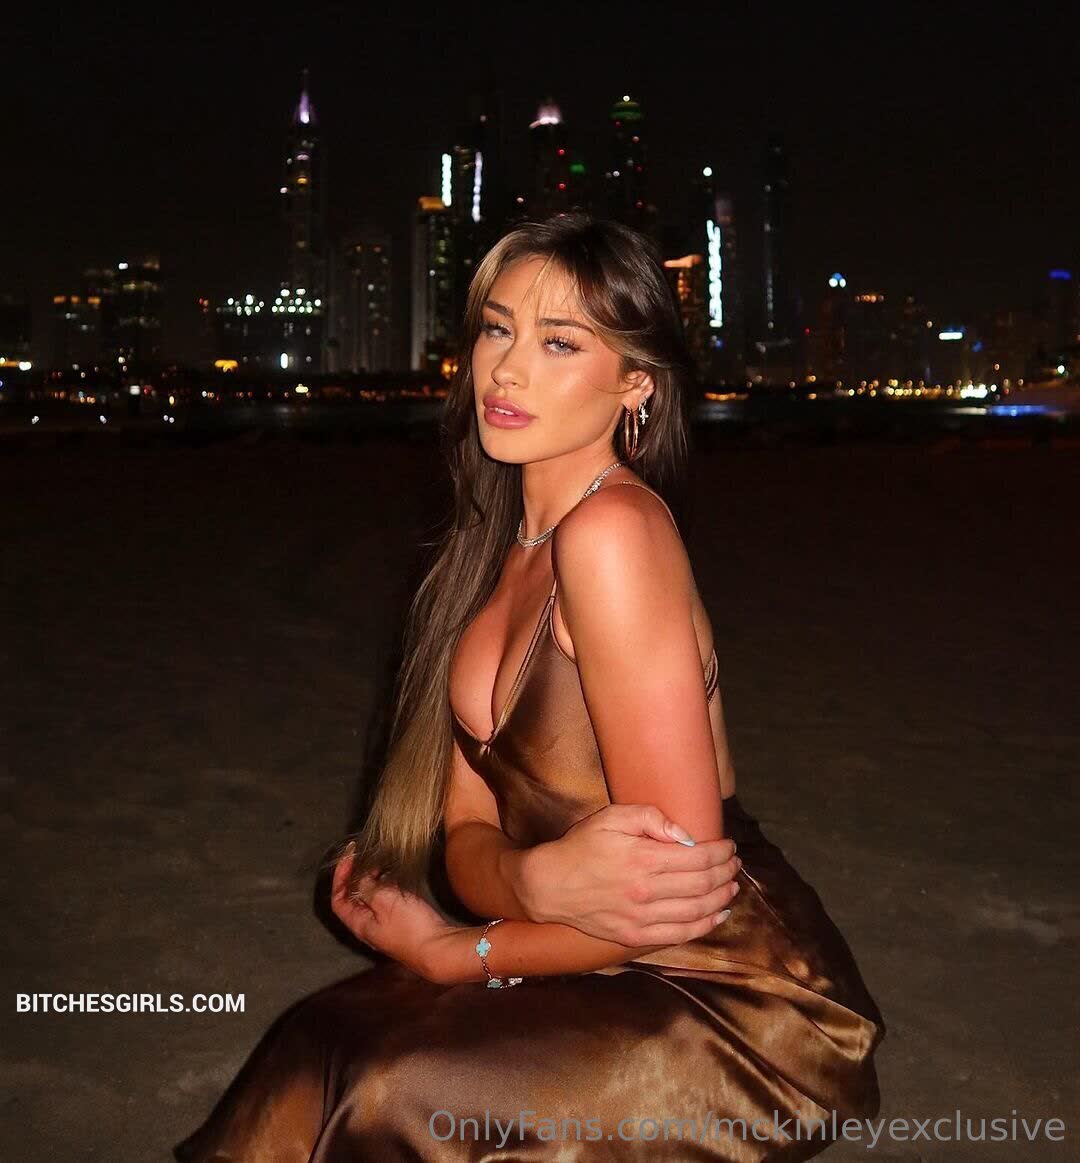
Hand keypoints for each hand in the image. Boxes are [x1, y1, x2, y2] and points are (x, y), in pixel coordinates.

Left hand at [331, 846, 458, 982]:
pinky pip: (387, 901)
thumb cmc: (410, 927)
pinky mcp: (400, 922)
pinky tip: (395, 877)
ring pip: (371, 899)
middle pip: (353, 898)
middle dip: (356, 876)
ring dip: (372, 880)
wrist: (438, 949)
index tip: (349, 857)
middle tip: (365, 857)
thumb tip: (360, 878)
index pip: (338, 899)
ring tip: (380, 863)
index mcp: (359, 924)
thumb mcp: (385, 901)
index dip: (340, 877)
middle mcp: (369, 926)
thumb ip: (367, 887)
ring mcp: (385, 925)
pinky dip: (386, 886)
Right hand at [519, 803, 741, 945]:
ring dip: (721, 898)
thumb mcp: (611, 817)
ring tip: (732, 887)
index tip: (729, 846)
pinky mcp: (634, 937)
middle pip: (703, 885)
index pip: (699, 858)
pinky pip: (679, 934)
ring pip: (697, 912)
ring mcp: (641, 918)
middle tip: (735, 864)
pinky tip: (717, 915)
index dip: (720, 852)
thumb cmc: (581, 846)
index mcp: (643, 859)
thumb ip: (650, 819)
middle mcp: (646, 891)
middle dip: (726, 873)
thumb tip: (686, 836)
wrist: (549, 885)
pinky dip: (704, 925)